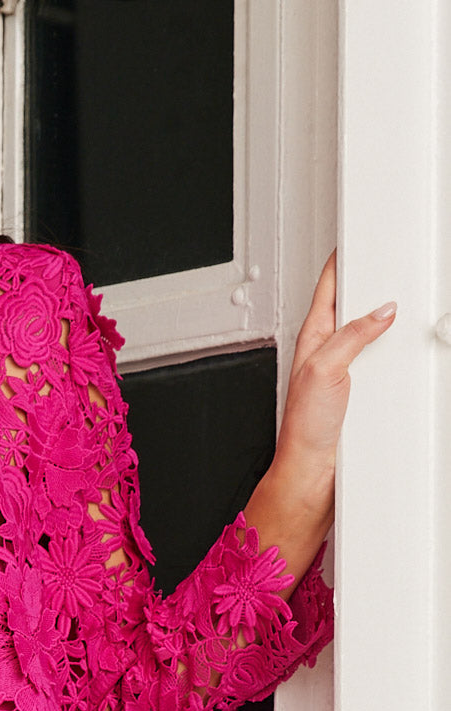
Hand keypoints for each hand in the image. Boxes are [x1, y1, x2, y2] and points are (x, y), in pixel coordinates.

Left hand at [275, 251, 394, 487]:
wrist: (314, 469)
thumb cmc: (305, 425)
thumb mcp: (325, 369)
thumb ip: (352, 337)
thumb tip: (380, 310)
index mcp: (313, 338)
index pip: (328, 290)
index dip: (340, 265)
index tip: (352, 242)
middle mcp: (328, 351)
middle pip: (354, 307)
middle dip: (371, 286)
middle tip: (388, 264)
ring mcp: (345, 370)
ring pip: (371, 333)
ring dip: (386, 320)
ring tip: (403, 300)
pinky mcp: (360, 389)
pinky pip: (381, 359)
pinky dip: (394, 348)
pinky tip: (404, 345)